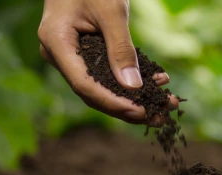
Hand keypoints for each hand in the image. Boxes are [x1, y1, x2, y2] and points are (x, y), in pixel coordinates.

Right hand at [38, 0, 178, 124]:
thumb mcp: (111, 10)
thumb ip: (121, 48)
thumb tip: (133, 88)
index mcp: (56, 43)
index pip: (84, 84)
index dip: (113, 102)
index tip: (141, 112)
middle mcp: (58, 55)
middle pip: (93, 93)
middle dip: (128, 107)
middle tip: (160, 118)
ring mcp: (69, 57)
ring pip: (101, 88)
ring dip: (134, 98)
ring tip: (164, 106)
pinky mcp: (83, 54)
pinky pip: (105, 75)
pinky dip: (130, 81)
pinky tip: (157, 84)